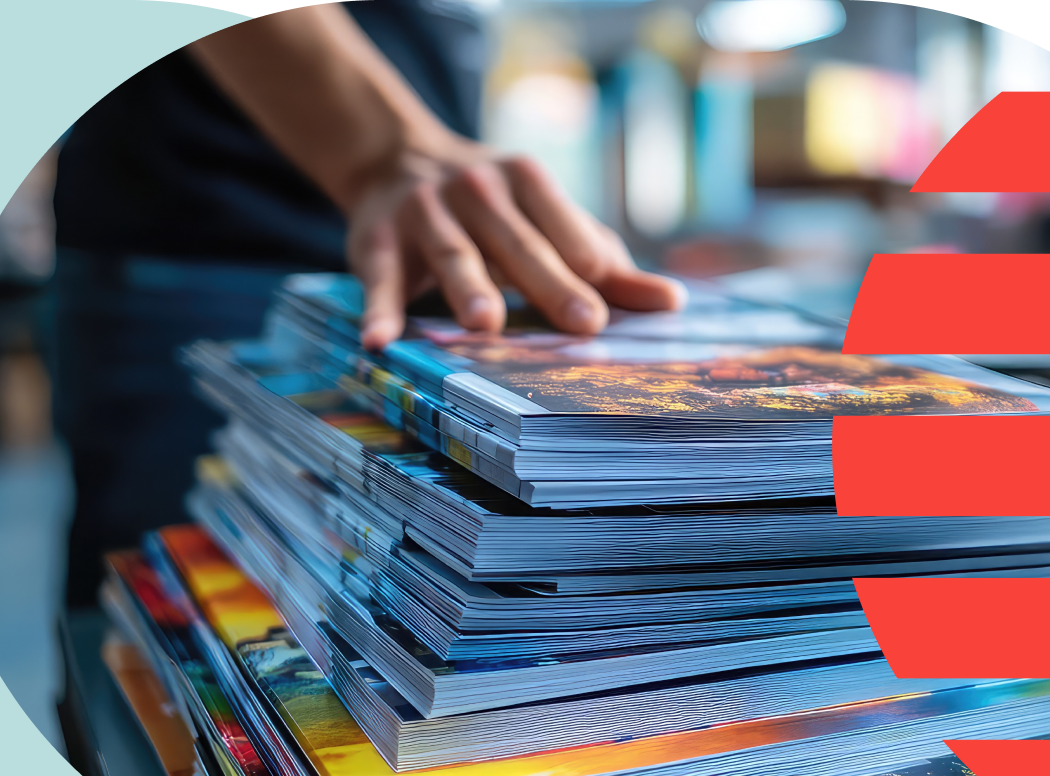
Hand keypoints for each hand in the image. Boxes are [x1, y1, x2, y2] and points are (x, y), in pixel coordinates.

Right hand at [343, 141, 686, 350]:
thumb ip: (604, 262)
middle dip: (549, 282)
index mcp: (526, 181)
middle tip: (583, 323)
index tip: (610, 308)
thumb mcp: (546, 218)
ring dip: (468, 287)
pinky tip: (379, 341)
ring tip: (485, 323)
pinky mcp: (375, 241)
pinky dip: (379, 310)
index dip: (587, 263)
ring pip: (453, 254)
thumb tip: (674, 303)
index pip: (563, 225)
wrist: (395, 159)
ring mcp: (424, 212)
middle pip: (518, 244)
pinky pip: (379, 279)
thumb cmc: (496, 208)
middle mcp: (477, 190)